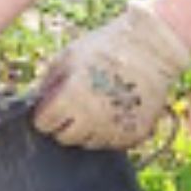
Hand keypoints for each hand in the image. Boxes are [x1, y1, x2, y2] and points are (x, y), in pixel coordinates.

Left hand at [33, 0, 190, 148]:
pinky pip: (113, 142)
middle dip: (65, 124)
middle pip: (65, 138)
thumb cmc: (106, 47)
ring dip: (88, 128)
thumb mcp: (69, 56)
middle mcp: (92, 120)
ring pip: (89, 142)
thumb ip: (48, 83)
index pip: (44, 124)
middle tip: (75, 106)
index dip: (46, 114)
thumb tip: (38, 102)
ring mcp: (115, 130)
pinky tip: (115, 109)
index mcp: (71, 99)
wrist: (151, 48)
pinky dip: (110, 131)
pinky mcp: (135, 135)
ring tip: (98, 103)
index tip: (53, 106)